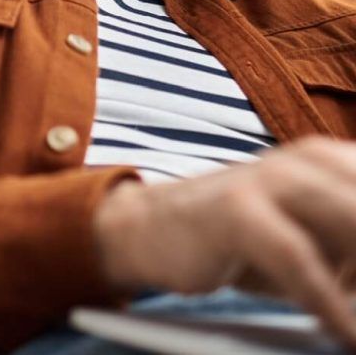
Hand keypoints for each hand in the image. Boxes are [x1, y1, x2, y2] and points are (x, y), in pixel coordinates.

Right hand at [93, 137, 355, 347]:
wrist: (157, 227)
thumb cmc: (251, 242)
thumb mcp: (321, 244)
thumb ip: (355, 253)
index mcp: (338, 161)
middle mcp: (312, 159)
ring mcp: (273, 178)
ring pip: (352, 224)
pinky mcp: (238, 208)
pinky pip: (299, 258)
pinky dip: (332, 304)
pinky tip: (344, 334)